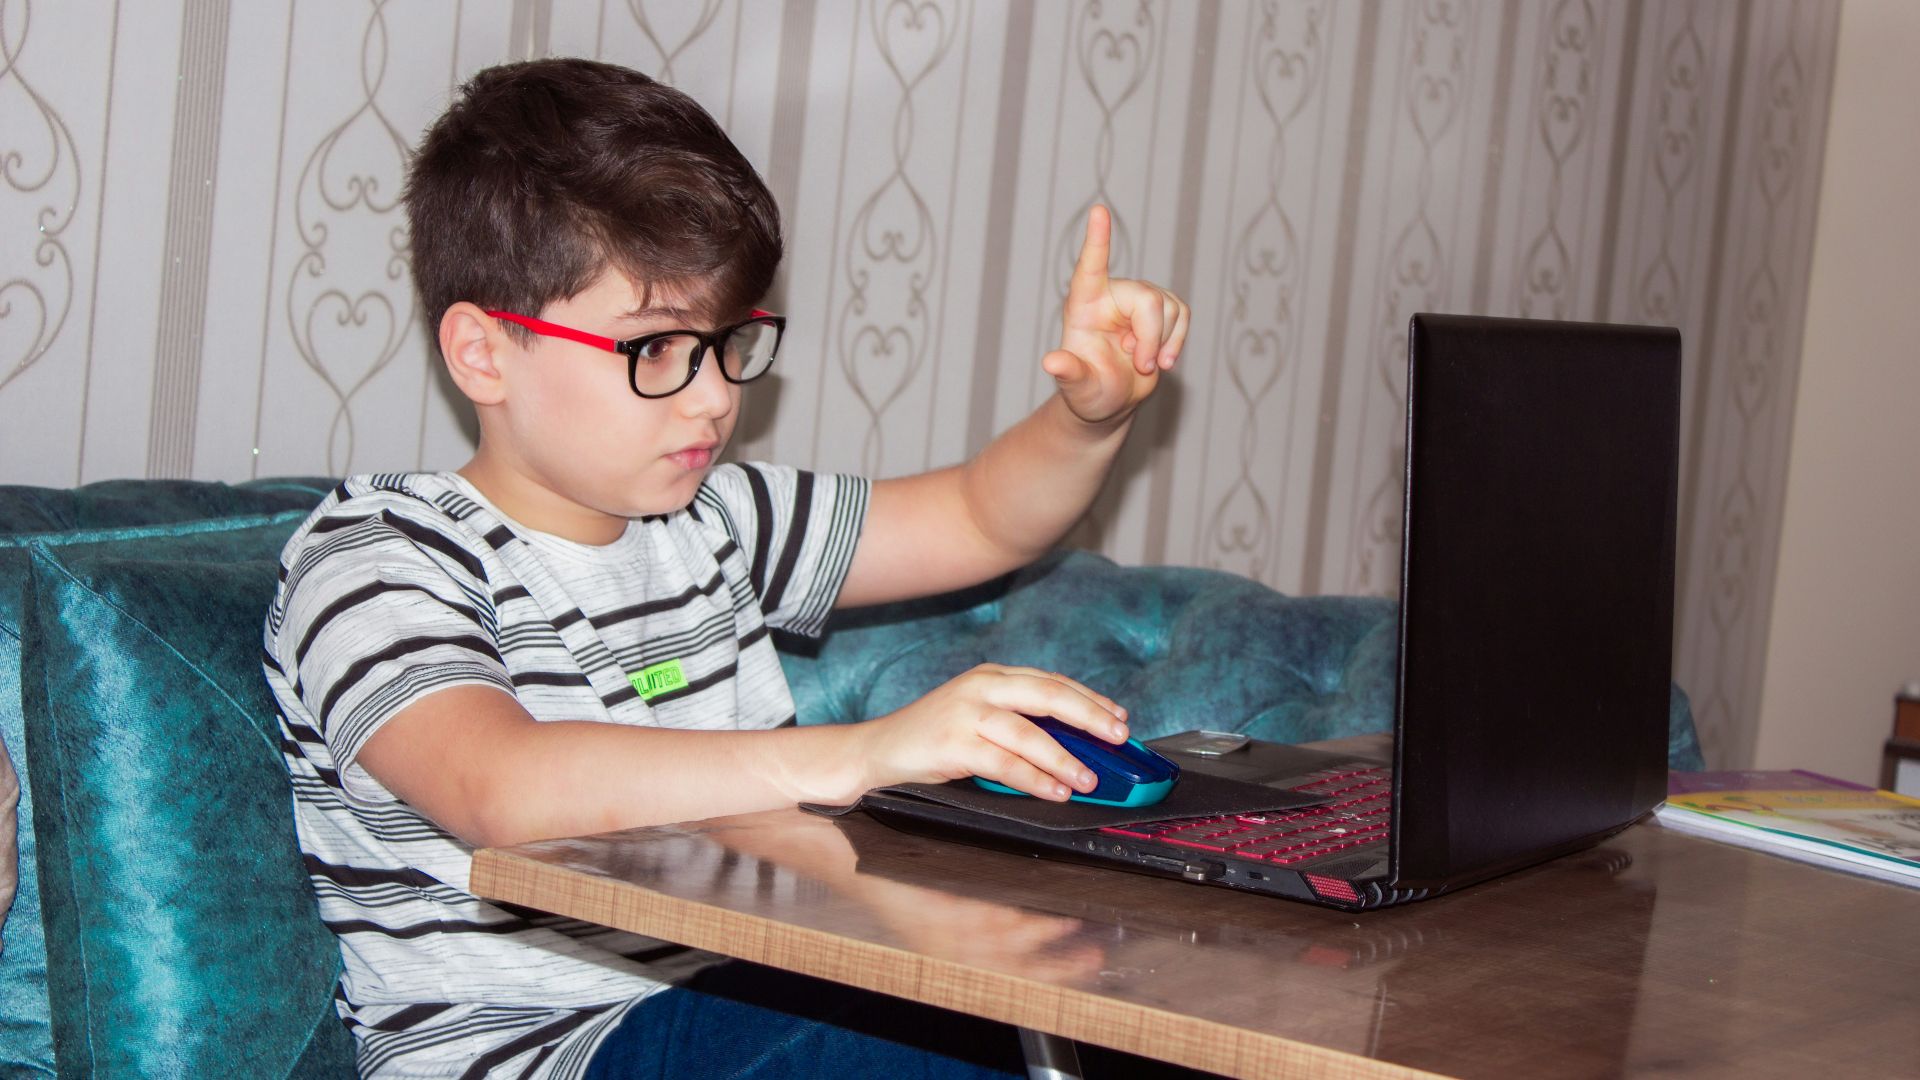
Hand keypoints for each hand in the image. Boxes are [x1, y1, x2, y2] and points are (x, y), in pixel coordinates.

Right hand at [855, 665, 1129, 800]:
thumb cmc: (932, 739)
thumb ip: (1019, 721)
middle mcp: (981, 687)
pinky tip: (1055, 791)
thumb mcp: (978, 717)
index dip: (1089, 699)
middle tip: (1119, 737)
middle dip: (1090, 716)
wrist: (876, 751)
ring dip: (1066, 758)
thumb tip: (1075, 745)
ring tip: (1089, 779)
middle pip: (1049, 695)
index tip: (1119, 717)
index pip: (1051, 681)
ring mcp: (965, 713)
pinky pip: (1005, 763)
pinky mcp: (953, 743)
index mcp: (991, 676)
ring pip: (1030, 732)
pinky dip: (1035, 779)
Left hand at [1045, 205, 1190, 425]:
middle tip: (1144, 367)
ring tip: (1144, 365)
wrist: (1111, 398)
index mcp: (1083, 304)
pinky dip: (1177, 342)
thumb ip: (1068, 373)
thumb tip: (1051, 363)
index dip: (1097, 240)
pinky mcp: (1161, 310)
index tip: (1098, 211)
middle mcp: (1111, 295)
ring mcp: (1138, 300)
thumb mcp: (1077, 387)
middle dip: (1151, 337)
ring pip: (1170, 307)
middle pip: (1147, 299)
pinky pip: (1182, 315)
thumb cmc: (1088, 391)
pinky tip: (1161, 360)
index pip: (1090, 267)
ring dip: (1164, 343)